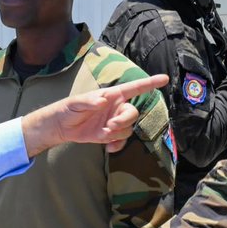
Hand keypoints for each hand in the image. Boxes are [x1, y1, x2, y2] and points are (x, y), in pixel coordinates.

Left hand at [21, 74, 168, 156]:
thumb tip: (102, 101)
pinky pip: (121, 141)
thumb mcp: (76, 103)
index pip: (134, 88)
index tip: (164, 79)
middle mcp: (116, 107)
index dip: (150, 83)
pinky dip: (117, 146)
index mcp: (112, 95)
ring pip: (128, 129)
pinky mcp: (110, 135)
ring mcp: (114, 122)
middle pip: (133, 113)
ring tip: (102, 134)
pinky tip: (107, 148)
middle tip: (109, 126)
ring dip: (117, 134)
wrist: (62, 126)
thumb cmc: (68, 108)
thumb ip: (89, 101)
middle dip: (124, 121)